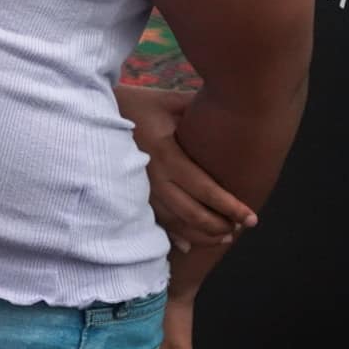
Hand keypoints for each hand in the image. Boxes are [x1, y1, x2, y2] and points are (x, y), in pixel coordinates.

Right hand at [118, 85, 255, 251]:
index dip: (229, 207)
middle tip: (240, 228)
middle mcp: (152, 176)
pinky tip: (188, 245)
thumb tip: (233, 113)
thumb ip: (199, 111)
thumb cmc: (139, 105)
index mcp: (166, 153)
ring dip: (200, 235)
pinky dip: (173, 235)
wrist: (97, 112)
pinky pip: (155, 220)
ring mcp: (139, 187)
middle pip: (190, 212)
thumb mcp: (170, 102)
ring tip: (223, 237)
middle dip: (218, 226)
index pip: (204, 189)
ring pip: (173, 222)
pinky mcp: (131, 193)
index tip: (252, 218)